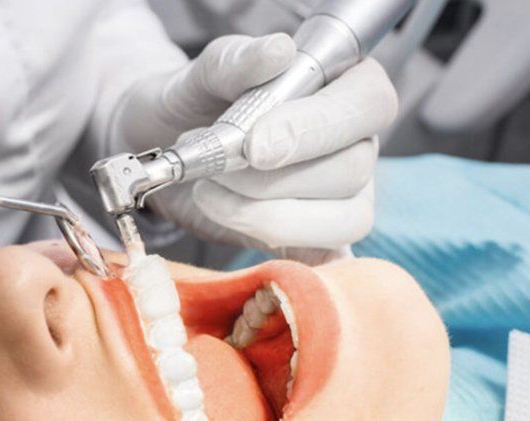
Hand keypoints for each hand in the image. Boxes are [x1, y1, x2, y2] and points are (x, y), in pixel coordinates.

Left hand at [109, 34, 397, 259]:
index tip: (254, 147)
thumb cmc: (193, 104)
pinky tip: (241, 232)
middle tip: (213, 169)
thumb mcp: (202, 75)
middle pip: (352, 170)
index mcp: (342, 87)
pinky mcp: (319, 240)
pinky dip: (284, 253)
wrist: (163, 148)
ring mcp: (344, 196)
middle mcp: (355, 142)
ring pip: (341, 220)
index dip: (315, 130)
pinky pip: (325, 259)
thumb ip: (235, 61)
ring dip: (264, 215)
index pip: (366, 104)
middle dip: (271, 181)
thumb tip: (277, 51)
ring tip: (209, 192)